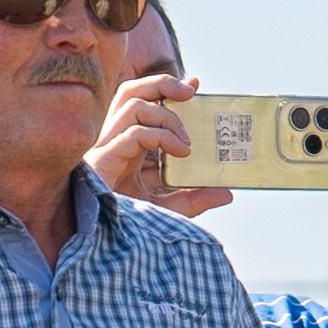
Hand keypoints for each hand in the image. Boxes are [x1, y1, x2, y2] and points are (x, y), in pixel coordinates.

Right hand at [88, 71, 231, 217]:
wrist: (101, 244)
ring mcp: (107, 148)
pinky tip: (180, 152)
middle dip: (162, 83)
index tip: (194, 86)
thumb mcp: (167, 210)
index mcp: (125, 145)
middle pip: (131, 92)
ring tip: (187, 140)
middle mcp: (113, 140)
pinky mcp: (104, 160)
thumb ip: (193, 199)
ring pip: (132, 105)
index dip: (166, 88)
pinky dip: (161, 136)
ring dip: (166, 115)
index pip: (142, 102)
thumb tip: (227, 194)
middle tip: (191, 93)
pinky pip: (133, 133)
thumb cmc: (125, 227)